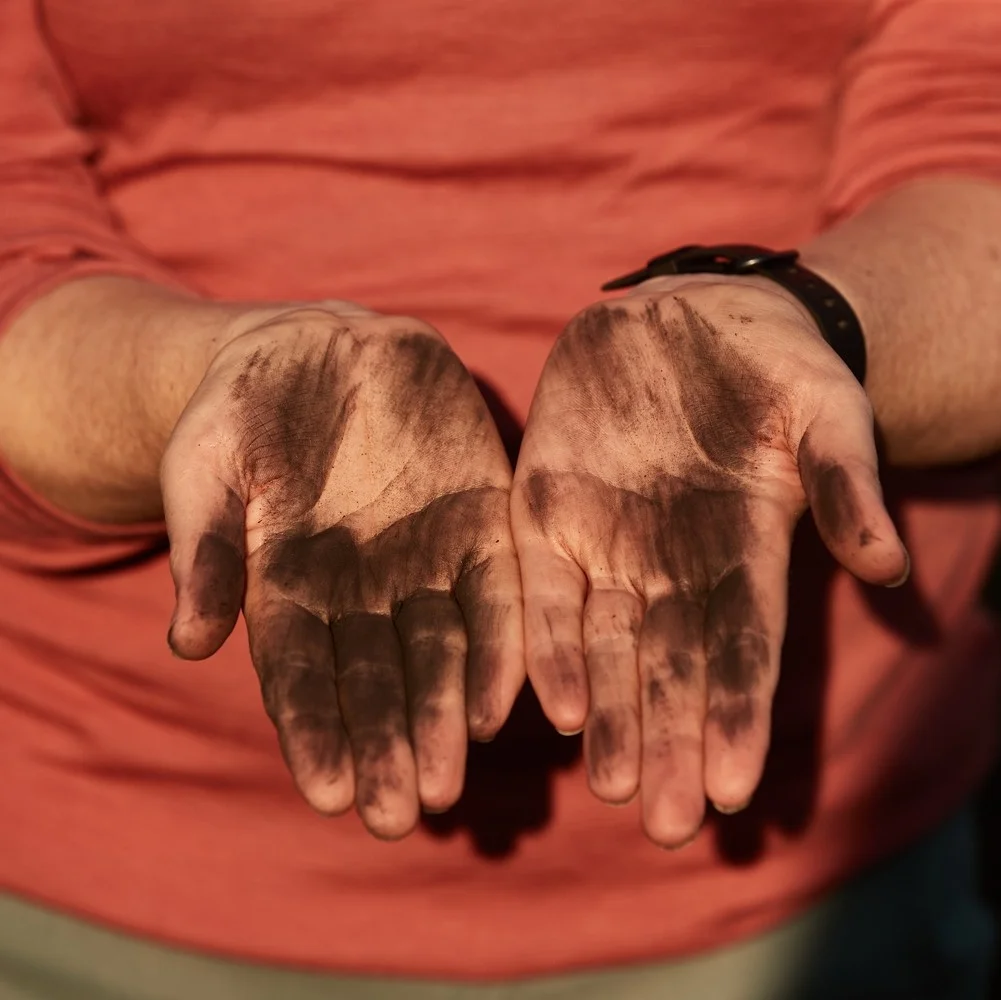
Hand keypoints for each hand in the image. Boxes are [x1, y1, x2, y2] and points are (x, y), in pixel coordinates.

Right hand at [162, 303, 523, 838]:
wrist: (317, 349)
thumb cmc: (244, 412)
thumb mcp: (207, 467)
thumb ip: (204, 549)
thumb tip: (188, 644)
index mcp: (290, 591)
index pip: (301, 678)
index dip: (315, 734)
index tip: (329, 795)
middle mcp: (364, 594)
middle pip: (378, 683)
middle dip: (388, 748)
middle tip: (398, 816)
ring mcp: (426, 562)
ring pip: (443, 653)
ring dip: (447, 718)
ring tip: (449, 780)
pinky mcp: (480, 521)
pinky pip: (500, 591)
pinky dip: (504, 645)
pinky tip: (507, 700)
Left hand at [511, 276, 907, 846]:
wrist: (688, 316)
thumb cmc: (771, 364)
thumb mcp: (823, 413)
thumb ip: (845, 484)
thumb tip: (886, 564)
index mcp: (743, 549)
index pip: (742, 647)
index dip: (737, 714)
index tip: (733, 787)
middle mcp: (671, 565)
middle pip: (671, 667)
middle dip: (670, 741)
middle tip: (665, 821)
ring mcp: (605, 542)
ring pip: (603, 645)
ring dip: (608, 714)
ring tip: (611, 783)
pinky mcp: (547, 510)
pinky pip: (539, 587)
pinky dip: (543, 644)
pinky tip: (547, 705)